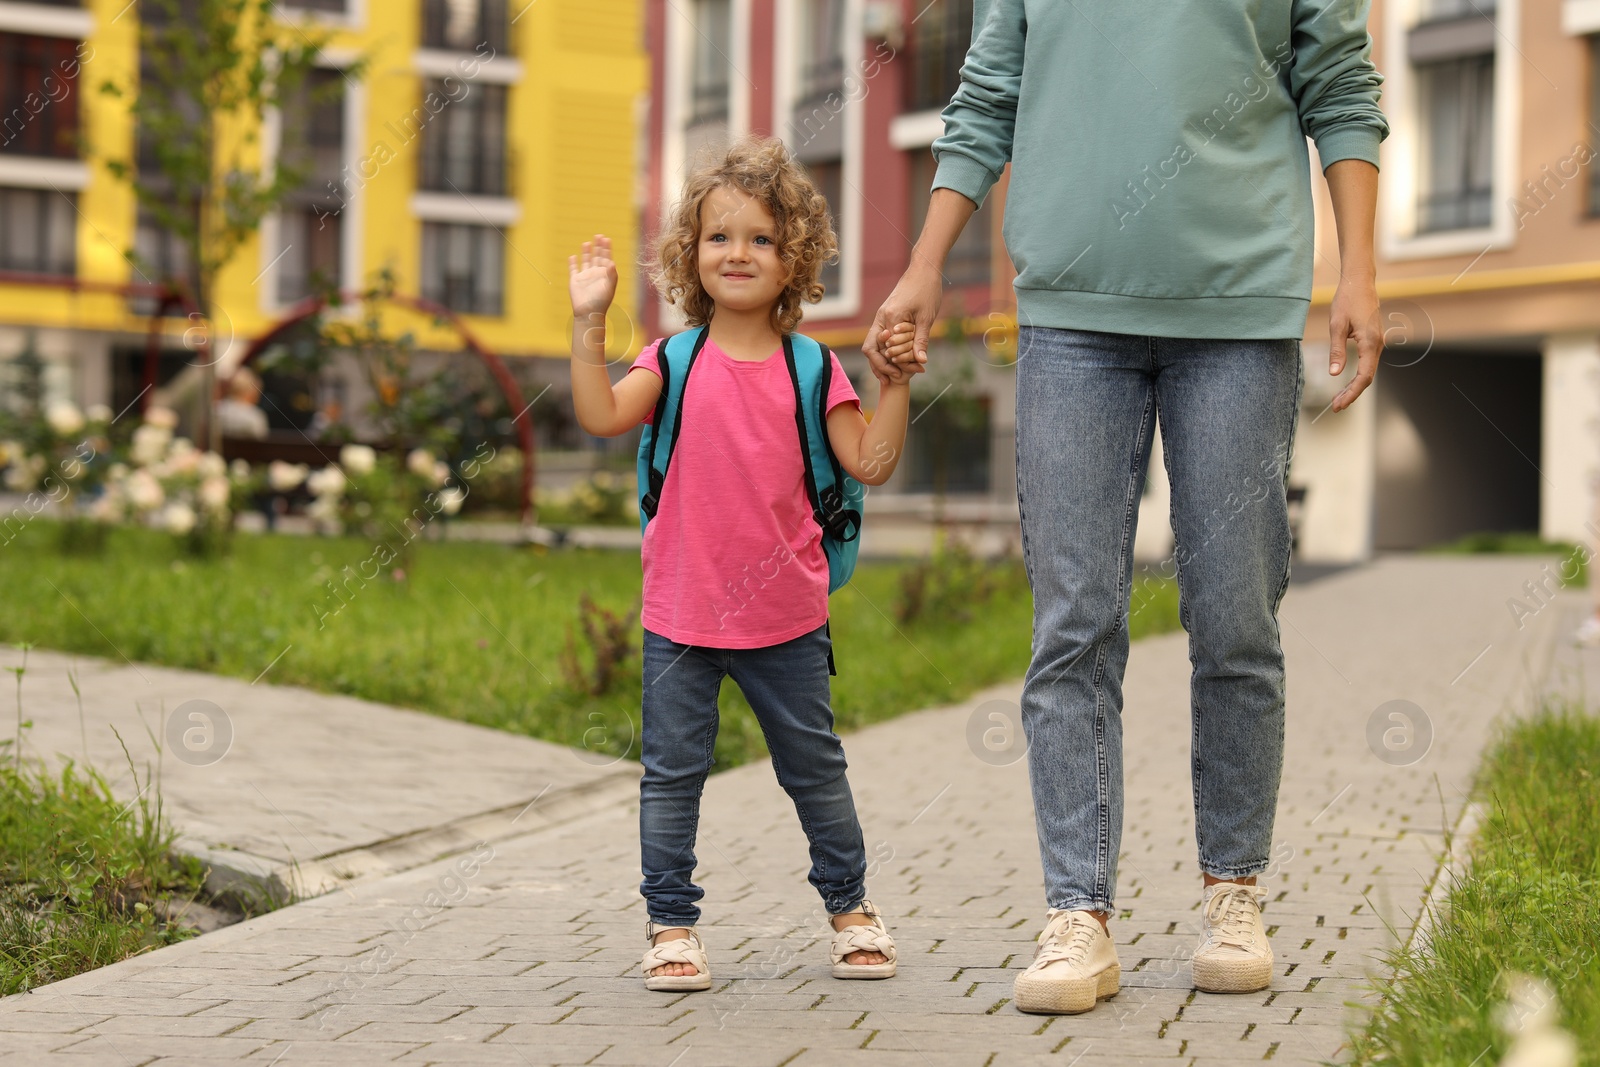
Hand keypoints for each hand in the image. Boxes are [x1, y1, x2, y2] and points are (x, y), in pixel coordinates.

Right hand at [569, 234, 617, 318]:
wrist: (588, 312)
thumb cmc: (601, 302)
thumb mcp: (608, 287)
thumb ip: (611, 275)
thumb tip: (612, 263)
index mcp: (605, 274)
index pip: (606, 258)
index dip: (606, 248)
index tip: (606, 239)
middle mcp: (595, 274)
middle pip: (597, 257)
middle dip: (598, 247)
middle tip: (599, 235)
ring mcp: (585, 276)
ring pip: (586, 261)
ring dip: (586, 252)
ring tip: (587, 243)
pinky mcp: (575, 280)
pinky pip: (573, 269)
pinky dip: (573, 263)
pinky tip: (573, 256)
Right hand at [864, 263, 940, 382]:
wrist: (923, 269)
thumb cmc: (927, 290)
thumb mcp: (927, 317)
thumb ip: (921, 340)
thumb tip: (921, 361)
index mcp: (890, 318)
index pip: (884, 350)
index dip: (892, 366)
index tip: (906, 375)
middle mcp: (881, 318)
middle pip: (871, 349)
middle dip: (880, 367)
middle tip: (894, 380)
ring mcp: (881, 317)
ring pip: (873, 344)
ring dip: (881, 361)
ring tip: (892, 375)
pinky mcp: (886, 316)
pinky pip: (880, 337)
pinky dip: (885, 350)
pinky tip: (895, 360)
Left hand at [1327, 273, 1381, 411]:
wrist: (1360, 282)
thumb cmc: (1347, 301)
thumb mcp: (1337, 326)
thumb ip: (1337, 350)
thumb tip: (1335, 373)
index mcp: (1371, 343)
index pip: (1364, 377)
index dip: (1352, 393)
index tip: (1338, 404)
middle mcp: (1378, 345)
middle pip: (1367, 377)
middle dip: (1352, 394)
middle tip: (1335, 407)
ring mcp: (1377, 343)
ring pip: (1368, 371)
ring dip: (1354, 386)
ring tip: (1338, 398)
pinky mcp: (1373, 340)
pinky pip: (1368, 363)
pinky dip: (1357, 376)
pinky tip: (1346, 382)